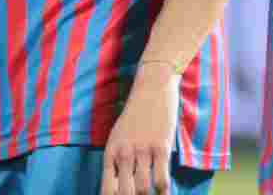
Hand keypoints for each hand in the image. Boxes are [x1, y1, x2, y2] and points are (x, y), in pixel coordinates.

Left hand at [101, 62, 178, 194]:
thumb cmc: (135, 116)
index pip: (107, 189)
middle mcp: (124, 153)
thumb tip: (117, 187)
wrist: (152, 88)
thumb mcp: (118, 137)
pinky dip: (164, 192)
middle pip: (125, 193)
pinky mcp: (161, 147)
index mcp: (111, 152)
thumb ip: (116, 161)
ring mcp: (142, 150)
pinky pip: (162, 179)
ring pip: (143, 189)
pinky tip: (165, 193)